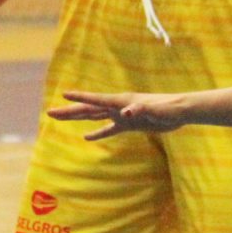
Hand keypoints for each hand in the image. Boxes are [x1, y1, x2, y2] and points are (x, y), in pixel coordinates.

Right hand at [48, 89, 186, 138]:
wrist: (181, 111)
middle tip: (50, 112)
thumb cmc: (169, 108)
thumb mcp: (154, 110)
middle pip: (88, 109)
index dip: (79, 98)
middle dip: (69, 111)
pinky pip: (109, 130)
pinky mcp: (129, 125)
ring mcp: (121, 115)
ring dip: (78, 118)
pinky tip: (87, 137)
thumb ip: (140, 110)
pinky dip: (98, 133)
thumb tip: (126, 113)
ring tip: (60, 118)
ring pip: (94, 116)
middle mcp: (117, 106)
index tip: (63, 95)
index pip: (96, 100)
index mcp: (120, 101)